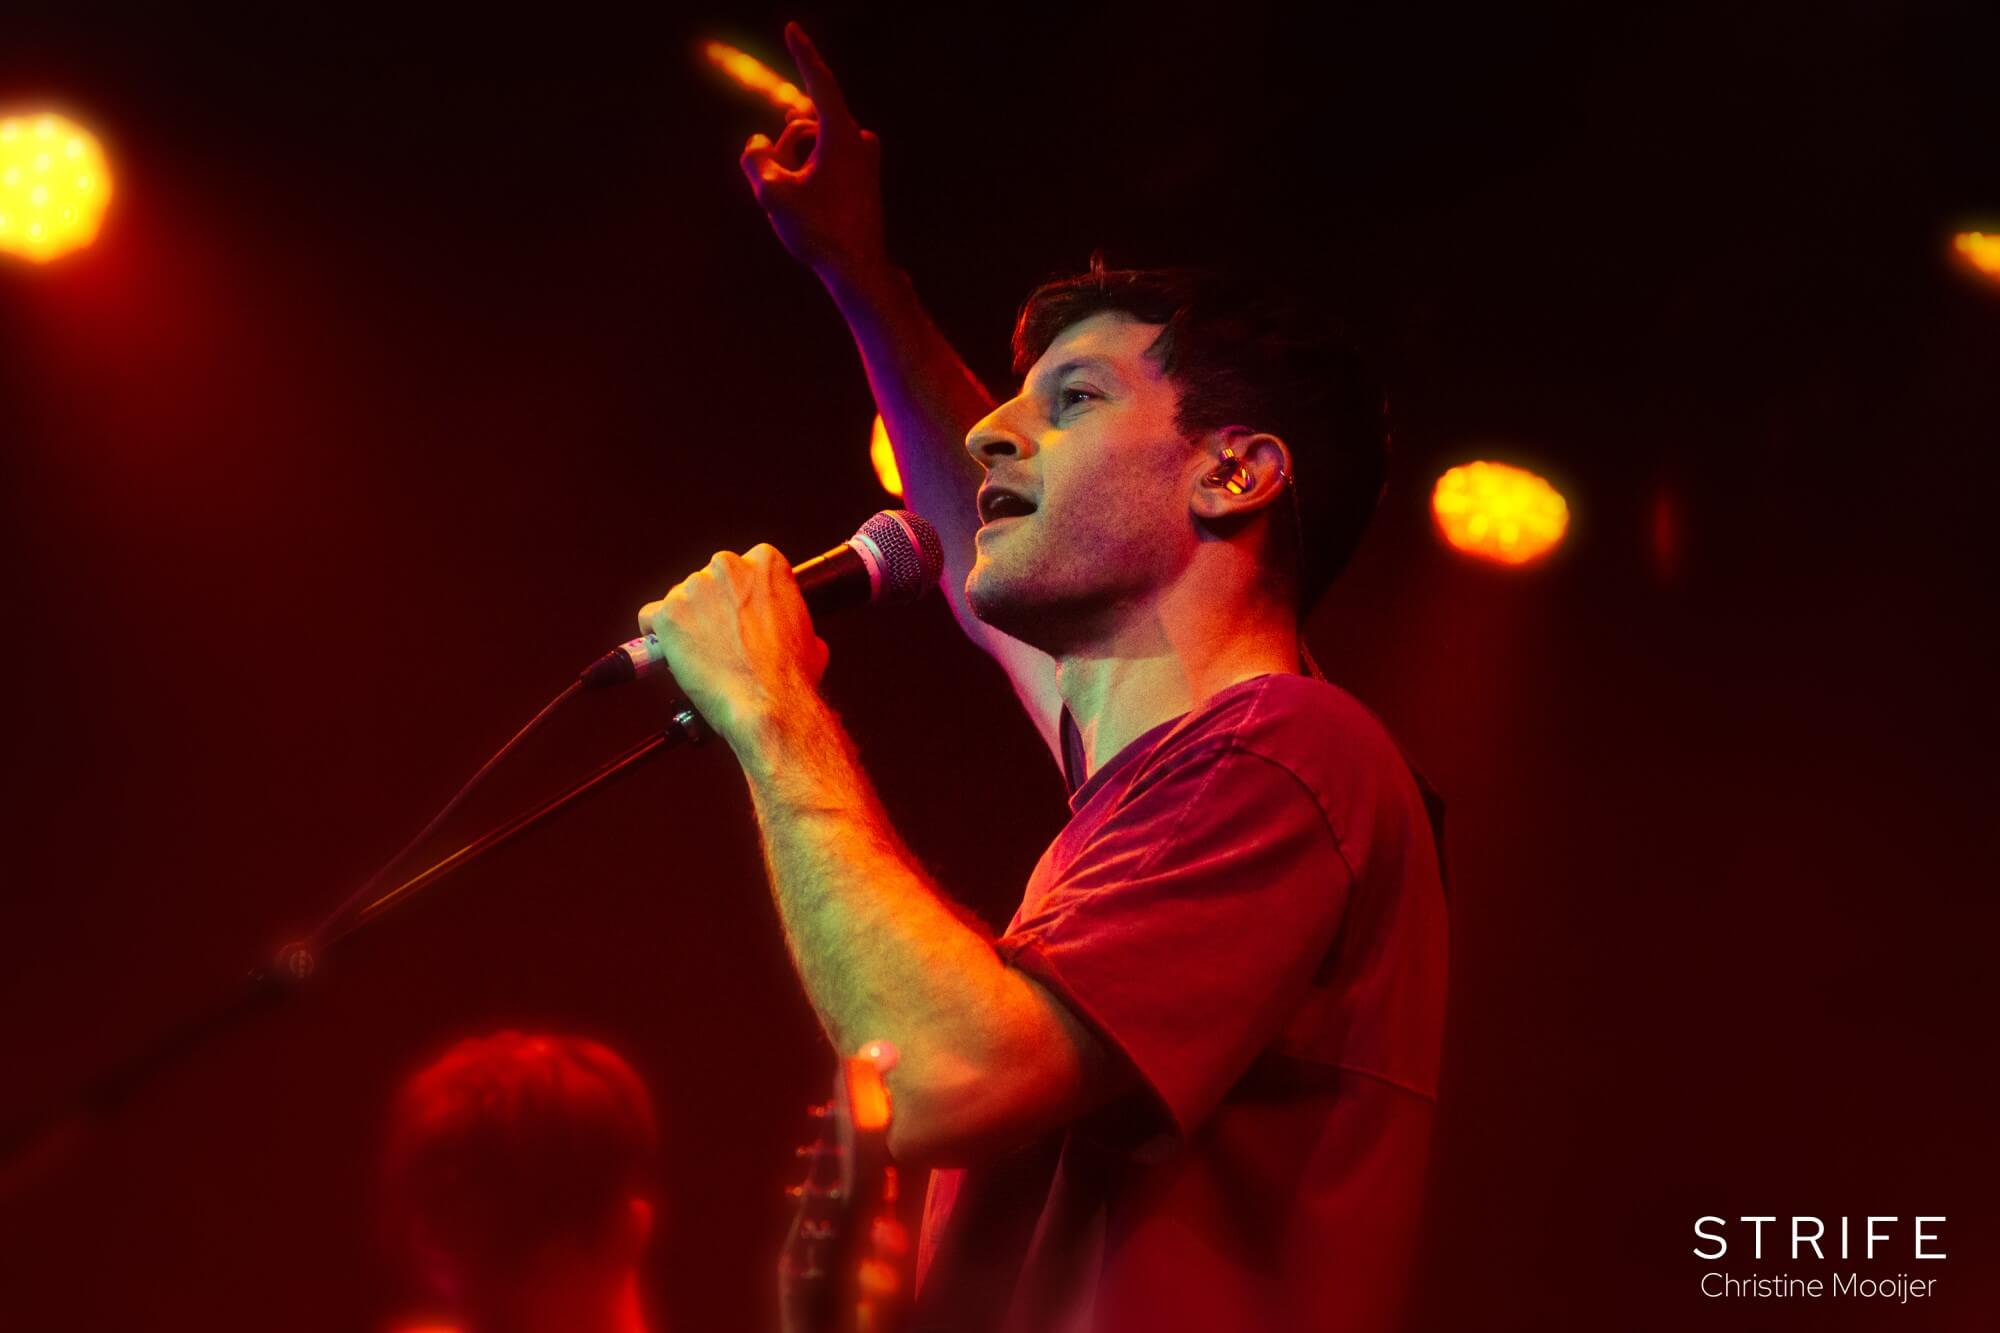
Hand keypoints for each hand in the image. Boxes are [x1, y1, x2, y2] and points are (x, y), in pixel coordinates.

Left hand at [638, 545, 829, 754]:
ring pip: (680, 600)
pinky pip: (650, 617)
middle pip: (708, 580)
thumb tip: (786, 631)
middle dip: (712, 606)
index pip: (742, 567)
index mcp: (765, 564)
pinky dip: (656, 636)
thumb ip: (791, 619)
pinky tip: (672, 653)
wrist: (768, 702)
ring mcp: (694, 589)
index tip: (740, 615)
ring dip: (687, 623)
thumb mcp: (810, 636)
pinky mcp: (668, 614)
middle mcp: (727, 568)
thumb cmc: (789, 674)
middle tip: (721, 639)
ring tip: (703, 655)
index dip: (739, 596)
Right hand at [738, 23, 887, 283]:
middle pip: (801, 126)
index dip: (802, 55)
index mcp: (842, 136)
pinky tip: (809, 209)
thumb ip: (755, 158)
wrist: (858, 270)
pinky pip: (820, 161)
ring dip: (793, 168)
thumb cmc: (820, 232)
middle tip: (786, 191)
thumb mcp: (773, 193)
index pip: (819, 83)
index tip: (793, 29)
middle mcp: (859, 139)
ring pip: (809, 147)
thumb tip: (758, 144)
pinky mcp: (863, 174)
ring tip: (802, 207)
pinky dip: (805, 176)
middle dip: (783, 151)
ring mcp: (864, 157)